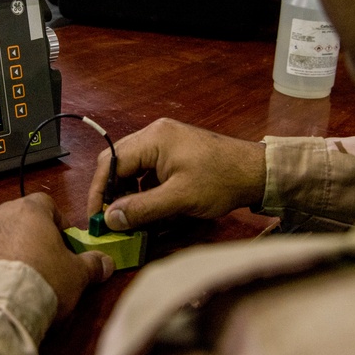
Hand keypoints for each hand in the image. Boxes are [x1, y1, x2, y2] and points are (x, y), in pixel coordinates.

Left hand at [0, 193, 113, 318]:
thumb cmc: (42, 280)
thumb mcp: (77, 274)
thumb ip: (92, 265)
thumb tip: (105, 263)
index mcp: (31, 210)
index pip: (47, 203)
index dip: (58, 222)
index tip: (64, 242)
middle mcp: (1, 214)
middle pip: (21, 218)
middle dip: (32, 236)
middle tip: (45, 260)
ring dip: (10, 249)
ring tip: (22, 276)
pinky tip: (2, 285)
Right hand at [86, 118, 266, 230]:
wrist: (257, 171)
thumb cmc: (222, 180)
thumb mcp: (179, 199)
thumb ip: (142, 209)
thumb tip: (111, 219)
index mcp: (153, 138)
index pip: (110, 162)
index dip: (99, 191)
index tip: (97, 216)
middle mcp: (156, 134)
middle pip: (119, 163)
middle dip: (113, 193)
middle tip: (112, 219)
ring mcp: (166, 142)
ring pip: (133, 168)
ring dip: (129, 194)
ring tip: (132, 219)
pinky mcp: (176, 152)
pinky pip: (149, 170)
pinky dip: (145, 190)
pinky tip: (151, 210)